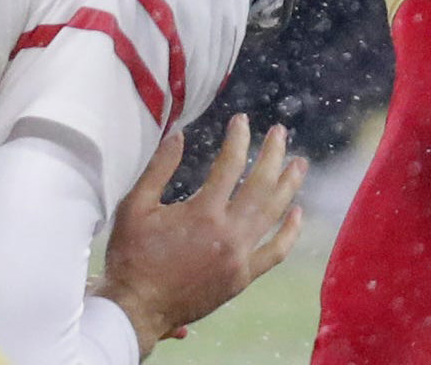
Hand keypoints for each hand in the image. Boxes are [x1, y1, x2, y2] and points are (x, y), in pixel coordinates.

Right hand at [97, 117, 305, 356]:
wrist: (137, 308)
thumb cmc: (131, 256)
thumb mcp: (134, 207)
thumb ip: (158, 169)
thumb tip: (178, 134)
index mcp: (203, 213)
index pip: (230, 164)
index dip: (238, 138)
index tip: (240, 121)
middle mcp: (228, 234)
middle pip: (261, 185)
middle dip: (273, 154)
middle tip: (280, 132)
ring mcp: (239, 258)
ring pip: (273, 215)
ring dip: (288, 186)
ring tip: (299, 164)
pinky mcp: (242, 278)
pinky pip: (274, 252)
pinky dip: (289, 233)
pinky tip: (296, 214)